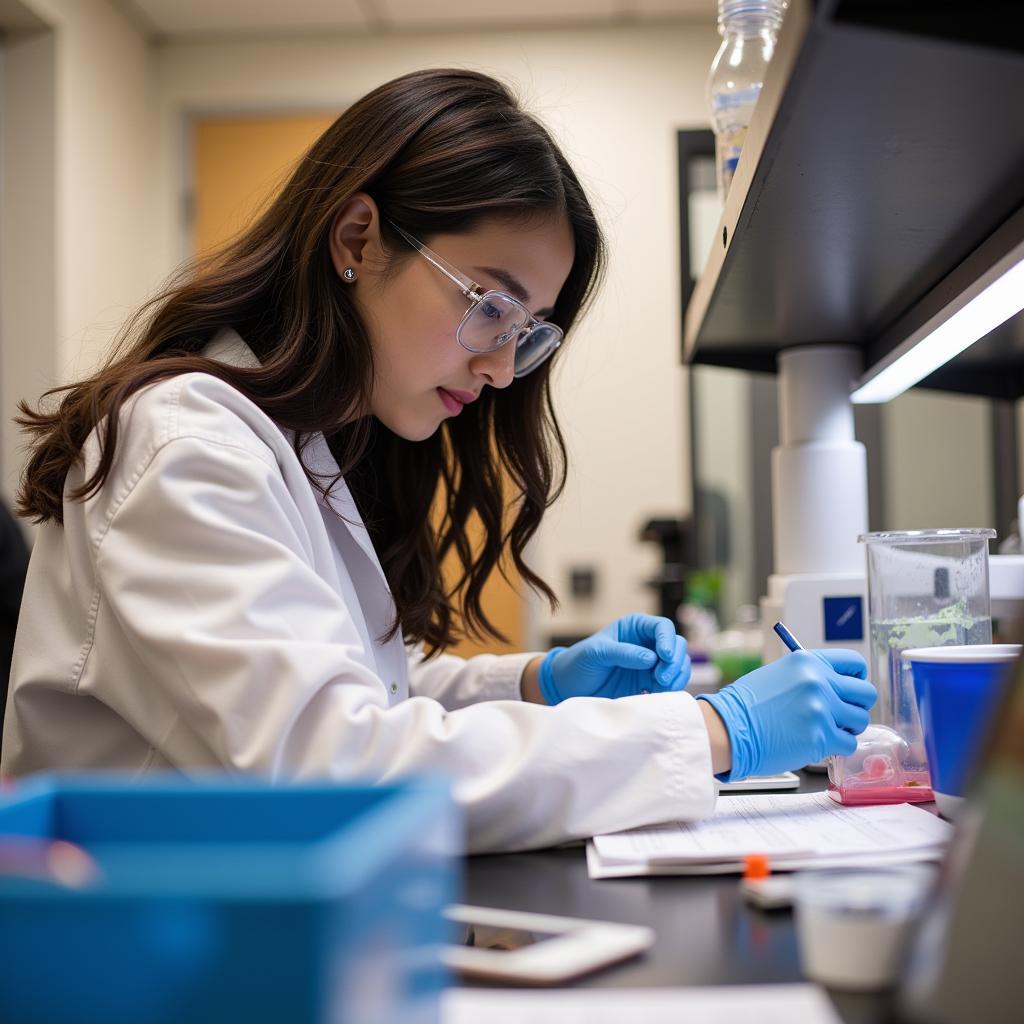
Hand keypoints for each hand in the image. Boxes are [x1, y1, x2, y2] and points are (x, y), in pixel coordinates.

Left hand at [538, 613, 690, 703]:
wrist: (569, 687)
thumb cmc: (579, 662)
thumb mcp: (596, 653)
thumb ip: (622, 652)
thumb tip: (651, 658)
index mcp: (635, 628)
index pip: (662, 627)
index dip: (668, 640)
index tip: (665, 657)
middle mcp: (647, 643)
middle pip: (677, 645)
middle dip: (675, 661)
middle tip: (662, 678)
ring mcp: (652, 664)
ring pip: (679, 665)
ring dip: (677, 676)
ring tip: (661, 688)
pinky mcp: (651, 683)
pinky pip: (671, 684)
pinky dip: (671, 689)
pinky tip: (657, 695)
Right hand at [696, 649, 875, 779]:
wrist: (729, 728)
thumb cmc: (746, 705)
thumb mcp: (778, 675)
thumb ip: (808, 677)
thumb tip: (834, 687)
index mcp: (808, 662)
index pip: (854, 663)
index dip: (857, 678)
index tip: (851, 689)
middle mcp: (818, 682)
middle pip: (866, 693)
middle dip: (857, 706)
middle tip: (842, 714)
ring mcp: (821, 710)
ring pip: (860, 720)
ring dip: (848, 728)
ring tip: (826, 730)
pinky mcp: (821, 737)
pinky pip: (849, 743)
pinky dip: (838, 747)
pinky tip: (819, 743)